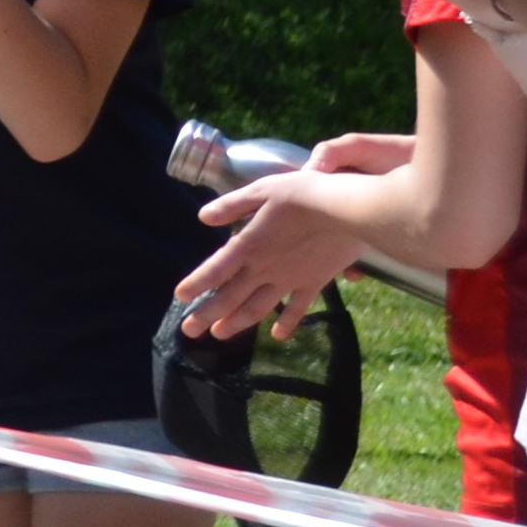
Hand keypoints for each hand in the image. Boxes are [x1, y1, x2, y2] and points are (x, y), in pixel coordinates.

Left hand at [176, 132, 416, 338]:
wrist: (346, 209)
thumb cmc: (303, 194)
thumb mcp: (261, 190)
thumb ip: (232, 205)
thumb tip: (204, 217)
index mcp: (248, 245)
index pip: (214, 270)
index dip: (196, 285)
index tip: (180, 298)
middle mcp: (264, 268)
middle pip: (230, 297)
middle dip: (207, 315)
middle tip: (189, 331)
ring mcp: (290, 279)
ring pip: (257, 308)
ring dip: (236, 323)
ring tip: (219, 335)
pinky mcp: (314, 283)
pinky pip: (297, 309)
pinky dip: (286, 324)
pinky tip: (277, 336)